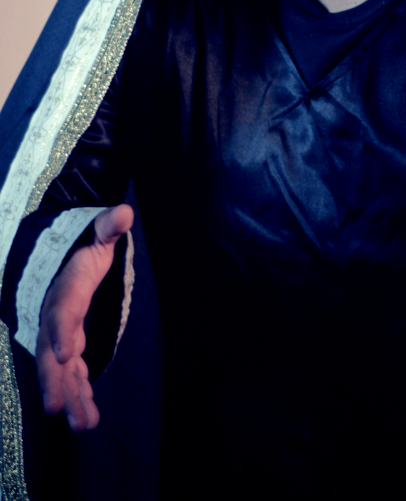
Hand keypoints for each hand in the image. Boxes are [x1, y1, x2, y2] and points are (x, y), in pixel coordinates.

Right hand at [35, 203, 133, 431]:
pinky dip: (78, 392)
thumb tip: (124, 212)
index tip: (66, 353)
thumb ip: (108, 225)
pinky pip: (71, 371)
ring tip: (83, 424)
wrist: (60, 252)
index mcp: (66, 287)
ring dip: (71, 396)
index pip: (62, 310)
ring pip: (60, 369)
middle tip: (57, 407)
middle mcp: (56, 313)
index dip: (62, 331)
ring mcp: (60, 332)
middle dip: (54, 379)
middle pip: (50, 350)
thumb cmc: (84, 242)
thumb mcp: (97, 230)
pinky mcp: (69, 343)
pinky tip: (87, 417)